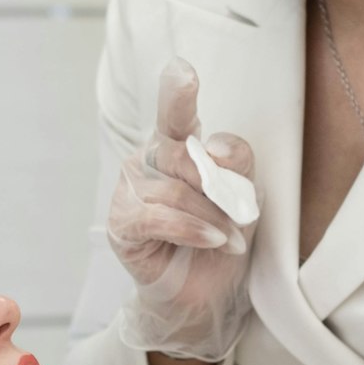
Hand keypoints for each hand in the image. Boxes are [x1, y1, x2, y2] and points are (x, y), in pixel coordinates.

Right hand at [105, 58, 258, 361]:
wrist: (204, 294)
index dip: (177, 91)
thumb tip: (214, 146)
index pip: (176, 112)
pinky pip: (160, 215)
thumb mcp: (241, 198)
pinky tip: (212, 240)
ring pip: (177, 189)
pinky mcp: (122, 220)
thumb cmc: (220, 238)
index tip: (182, 71)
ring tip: (229, 238)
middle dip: (219, 187)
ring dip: (212, 216)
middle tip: (239, 214)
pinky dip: (192, 229)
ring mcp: (130, 188)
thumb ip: (235, 166)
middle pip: (186, 153)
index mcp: (175, 145)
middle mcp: (148, 159)